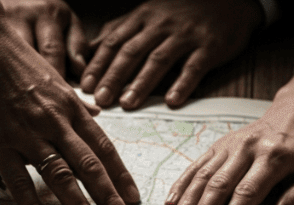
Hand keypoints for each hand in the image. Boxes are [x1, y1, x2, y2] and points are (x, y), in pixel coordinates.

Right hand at [0, 0, 140, 204]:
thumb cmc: (14, 60)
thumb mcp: (53, 78)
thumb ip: (74, 102)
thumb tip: (97, 112)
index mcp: (70, 107)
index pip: (103, 148)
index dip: (120, 176)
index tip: (133, 198)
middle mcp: (54, 122)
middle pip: (89, 166)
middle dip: (110, 199)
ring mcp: (26, 134)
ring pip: (60, 176)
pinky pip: (19, 180)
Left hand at [80, 0, 263, 108]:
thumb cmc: (182, 11)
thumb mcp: (147, 14)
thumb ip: (120, 31)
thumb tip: (89, 52)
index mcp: (143, 17)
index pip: (115, 41)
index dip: (99, 64)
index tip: (84, 86)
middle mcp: (161, 25)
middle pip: (132, 51)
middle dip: (114, 76)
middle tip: (100, 100)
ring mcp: (185, 35)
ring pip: (159, 59)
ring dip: (142, 83)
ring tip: (128, 104)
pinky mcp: (209, 45)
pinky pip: (194, 66)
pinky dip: (183, 84)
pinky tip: (173, 101)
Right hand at [165, 100, 293, 204]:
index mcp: (273, 157)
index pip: (247, 192)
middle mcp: (247, 149)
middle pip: (219, 185)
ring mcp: (230, 145)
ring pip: (203, 175)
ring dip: (187, 202)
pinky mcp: (219, 144)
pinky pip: (197, 165)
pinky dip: (182, 184)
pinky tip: (171, 202)